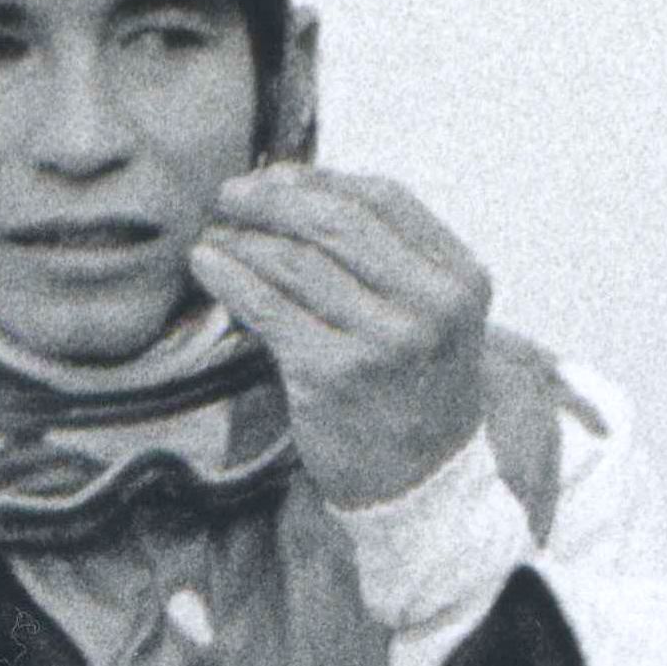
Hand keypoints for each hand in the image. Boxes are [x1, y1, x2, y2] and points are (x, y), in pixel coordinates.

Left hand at [188, 168, 492, 509]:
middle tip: (230, 196)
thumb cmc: (414, 392)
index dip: (321, 180)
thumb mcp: (429, 316)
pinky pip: (269, 307)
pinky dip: (231, 278)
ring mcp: (383, 341)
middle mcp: (428, 305)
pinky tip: (207, 265)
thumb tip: (290, 189)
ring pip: (296, 261)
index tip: (277, 178)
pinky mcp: (333, 374)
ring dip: (243, 238)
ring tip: (215, 233)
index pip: (383, 199)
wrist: (420, 487)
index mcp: (459, 278)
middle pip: (336, 222)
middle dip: (273, 200)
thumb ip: (384, 257)